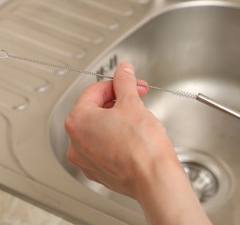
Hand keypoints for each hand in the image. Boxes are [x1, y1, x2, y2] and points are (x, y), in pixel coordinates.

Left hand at [65, 62, 209, 224]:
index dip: (117, 84)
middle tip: (138, 98)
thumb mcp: (133, 104)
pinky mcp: (99, 172)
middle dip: (119, 101)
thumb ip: (125, 82)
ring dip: (118, 120)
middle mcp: (76, 143)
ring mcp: (87, 160)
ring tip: (139, 121)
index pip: (95, 91)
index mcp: (78, 121)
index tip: (130, 83)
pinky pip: (106, 148)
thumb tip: (123, 71)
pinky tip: (135, 139)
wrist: (154, 178)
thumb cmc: (142, 147)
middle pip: (96, 110)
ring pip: (101, 130)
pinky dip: (118, 140)